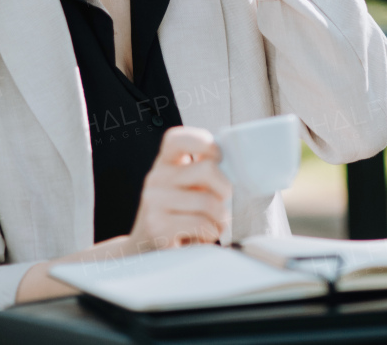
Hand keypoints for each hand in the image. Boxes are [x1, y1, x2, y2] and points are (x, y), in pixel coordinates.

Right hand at [128, 126, 231, 251]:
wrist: (149, 249)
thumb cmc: (180, 216)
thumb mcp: (187, 188)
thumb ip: (204, 173)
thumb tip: (238, 167)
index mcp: (165, 163)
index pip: (177, 138)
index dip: (204, 143)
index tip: (218, 158)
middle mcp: (156, 178)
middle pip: (207, 169)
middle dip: (226, 190)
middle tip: (224, 203)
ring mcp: (154, 201)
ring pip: (208, 202)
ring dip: (221, 219)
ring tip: (213, 224)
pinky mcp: (157, 226)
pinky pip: (202, 224)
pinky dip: (211, 233)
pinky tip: (202, 235)